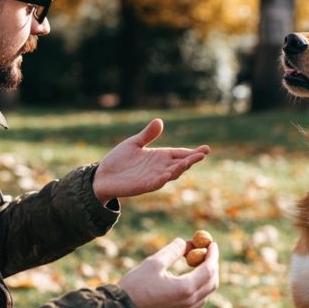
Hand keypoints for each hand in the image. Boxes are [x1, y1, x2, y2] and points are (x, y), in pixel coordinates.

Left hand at [93, 119, 208, 204]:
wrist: (102, 176)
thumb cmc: (119, 160)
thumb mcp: (134, 143)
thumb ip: (147, 135)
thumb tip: (160, 121)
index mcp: (159, 157)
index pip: (180, 154)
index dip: (193, 152)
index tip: (206, 149)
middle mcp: (159, 168)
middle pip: (180, 164)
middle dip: (191, 160)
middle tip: (203, 154)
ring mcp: (152, 178)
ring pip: (171, 174)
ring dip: (179, 169)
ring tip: (188, 162)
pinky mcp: (142, 186)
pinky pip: (155, 184)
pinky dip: (161, 180)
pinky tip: (167, 175)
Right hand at [118, 238, 218, 307]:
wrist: (123, 307)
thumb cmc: (137, 283)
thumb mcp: (155, 262)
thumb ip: (173, 250)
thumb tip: (187, 242)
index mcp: (185, 288)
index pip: (208, 270)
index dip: (212, 255)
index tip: (212, 243)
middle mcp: (188, 301)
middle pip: (212, 282)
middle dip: (212, 264)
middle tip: (207, 250)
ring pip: (207, 291)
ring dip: (208, 275)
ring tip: (199, 260)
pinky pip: (199, 299)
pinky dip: (201, 286)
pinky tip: (193, 275)